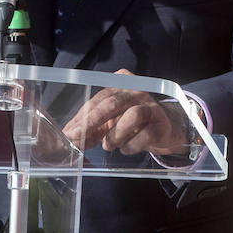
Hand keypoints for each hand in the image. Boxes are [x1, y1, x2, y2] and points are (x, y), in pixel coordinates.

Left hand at [61, 69, 188, 156]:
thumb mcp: (110, 121)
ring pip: (132, 116)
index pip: (97, 99)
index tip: (68, 132)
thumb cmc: (132, 122)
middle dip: (91, 121)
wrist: (164, 128)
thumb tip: (71, 137)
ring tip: (107, 145)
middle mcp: (136, 91)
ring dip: (115, 134)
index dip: (82, 117)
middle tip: (78, 137)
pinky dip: (131, 145)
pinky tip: (126, 148)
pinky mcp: (162, 124)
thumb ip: (92, 128)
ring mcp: (151, 106)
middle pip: (112, 102)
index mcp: (120, 84)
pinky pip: (146, 134)